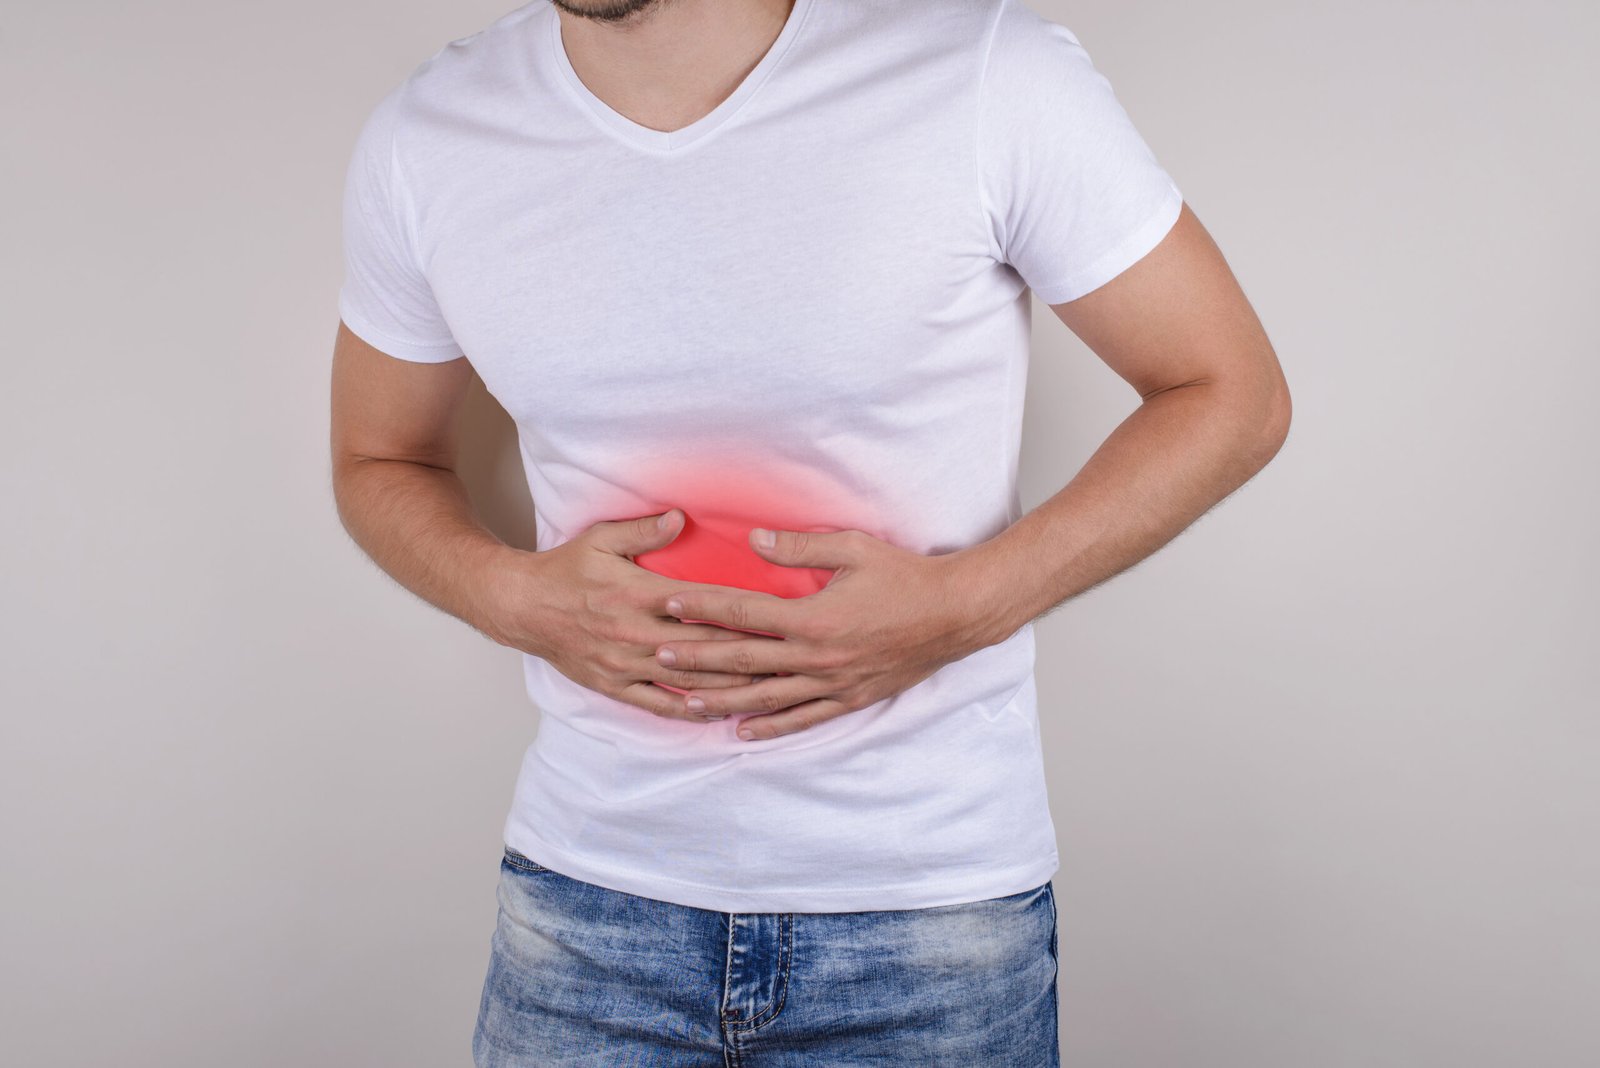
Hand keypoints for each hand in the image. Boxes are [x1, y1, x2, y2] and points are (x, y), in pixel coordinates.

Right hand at [483, 508, 777, 722]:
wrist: (521, 607)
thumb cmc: (565, 568)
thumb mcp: (600, 538)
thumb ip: (643, 529)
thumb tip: (681, 517)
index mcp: (638, 594)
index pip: (704, 604)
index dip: (744, 612)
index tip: (780, 615)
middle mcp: (636, 634)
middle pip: (707, 648)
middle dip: (751, 654)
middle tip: (792, 656)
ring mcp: (626, 665)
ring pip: (689, 681)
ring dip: (730, 686)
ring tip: (768, 688)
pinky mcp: (615, 685)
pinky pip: (658, 704)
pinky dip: (691, 711)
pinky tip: (719, 713)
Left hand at [656, 527, 996, 739]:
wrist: (955, 614)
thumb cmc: (906, 576)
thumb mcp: (853, 548)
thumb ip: (799, 546)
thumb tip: (753, 538)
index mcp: (815, 617)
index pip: (744, 613)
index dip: (703, 607)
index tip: (669, 603)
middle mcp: (818, 656)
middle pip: (744, 660)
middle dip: (697, 658)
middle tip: (657, 655)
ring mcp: (833, 682)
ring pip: (766, 697)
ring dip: (723, 699)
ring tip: (685, 700)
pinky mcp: (850, 698)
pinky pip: (803, 718)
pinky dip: (770, 727)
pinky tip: (742, 730)